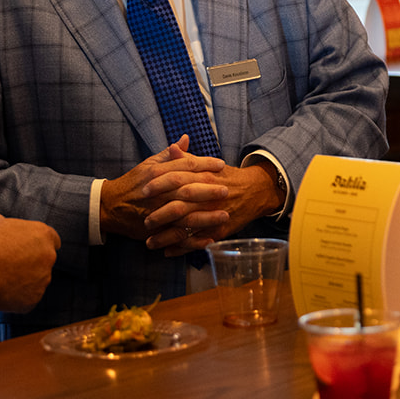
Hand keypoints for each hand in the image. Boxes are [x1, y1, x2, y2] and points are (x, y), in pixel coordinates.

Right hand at [0, 216, 59, 313]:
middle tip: (8, 267)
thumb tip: (6, 229)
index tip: (27, 252)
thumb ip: (14, 229)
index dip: (38, 247)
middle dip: (31, 265)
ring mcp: (43, 279)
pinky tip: (1, 292)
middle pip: (44, 262)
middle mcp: (48, 256)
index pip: (52, 241)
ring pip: (36, 281)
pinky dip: (17, 298)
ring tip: (0, 280)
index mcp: (43, 234)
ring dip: (24, 282)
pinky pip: (27, 299)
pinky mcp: (33, 299)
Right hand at [100, 136, 230, 242]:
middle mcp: (158, 193)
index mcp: (157, 174)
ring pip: (184, 215)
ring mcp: (156, 213)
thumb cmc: (134, 183)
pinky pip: (176, 236)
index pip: (185, 166)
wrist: (110, 206)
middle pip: (186, 190)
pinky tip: (209, 238)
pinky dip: (192, 240)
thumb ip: (170, 154)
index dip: (204, 165)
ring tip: (224, 215)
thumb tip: (185, 138)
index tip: (221, 165)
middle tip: (226, 189)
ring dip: (205, 217)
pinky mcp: (155, 231)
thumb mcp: (149, 164)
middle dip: (208, 190)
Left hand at [139, 159, 282, 255]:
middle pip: (180, 206)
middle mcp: (208, 196)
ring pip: (187, 228)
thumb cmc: (227, 177)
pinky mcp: (219, 230)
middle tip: (143, 220)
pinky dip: (181, 248)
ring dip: (166, 237)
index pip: (178, 178)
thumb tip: (172, 147)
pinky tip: (167, 251)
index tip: (143, 190)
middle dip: (159, 214)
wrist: (256, 191)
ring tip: (148, 242)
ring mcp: (214, 215)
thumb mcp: (209, 165)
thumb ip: (188, 159)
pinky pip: (197, 242)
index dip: (159, 184)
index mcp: (204, 177)